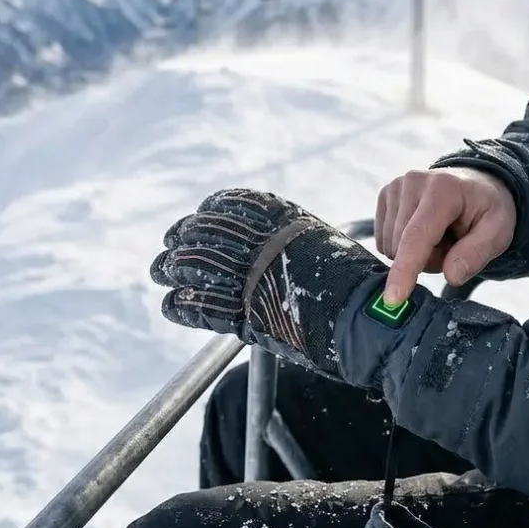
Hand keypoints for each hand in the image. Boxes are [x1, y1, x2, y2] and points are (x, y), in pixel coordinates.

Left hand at [149, 189, 387, 383]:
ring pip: (197, 268)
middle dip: (183, 239)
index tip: (194, 219)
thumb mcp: (321, 242)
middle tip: (169, 245)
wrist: (367, 321)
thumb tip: (262, 230)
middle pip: (208, 234)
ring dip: (173, 268)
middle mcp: (264, 246)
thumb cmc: (351, 284)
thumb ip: (288, 234)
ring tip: (161, 270)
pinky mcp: (247, 317)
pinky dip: (182, 306)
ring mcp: (253, 281)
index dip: (208, 212)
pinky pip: (202, 308)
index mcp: (284, 222)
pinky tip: (172, 304)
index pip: (232, 206)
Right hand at [375, 168, 515, 304]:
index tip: (393, 298)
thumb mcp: (498, 232)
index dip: (405, 269)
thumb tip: (451, 276)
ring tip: (440, 236)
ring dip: (416, 254)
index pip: (417, 236)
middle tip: (453, 246)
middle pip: (403, 246)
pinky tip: (424, 232)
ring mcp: (396, 186)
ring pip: (391, 246)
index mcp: (444, 189)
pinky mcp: (386, 194)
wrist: (476, 185)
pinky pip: (384, 240)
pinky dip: (403, 246)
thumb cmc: (487, 210)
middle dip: (427, 260)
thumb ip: (477, 254)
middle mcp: (414, 182)